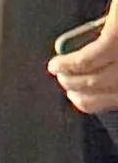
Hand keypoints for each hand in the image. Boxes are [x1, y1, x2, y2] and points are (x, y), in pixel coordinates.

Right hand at [53, 1, 117, 116]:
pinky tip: (55, 63)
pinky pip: (85, 60)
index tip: (81, 98)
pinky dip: (66, 65)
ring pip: (93, 80)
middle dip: (81, 94)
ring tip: (56, 72)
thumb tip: (98, 70)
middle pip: (107, 93)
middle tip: (65, 85)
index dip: (96, 102)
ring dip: (68, 79)